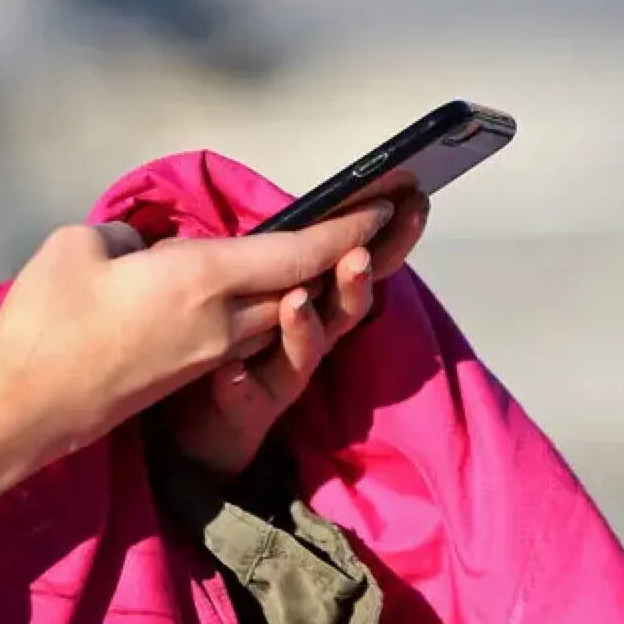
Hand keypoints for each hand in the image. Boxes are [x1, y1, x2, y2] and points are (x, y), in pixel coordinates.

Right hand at [0, 200, 400, 566]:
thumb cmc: (46, 323)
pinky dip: (266, 306)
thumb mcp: (79, 248)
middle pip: (303, 284)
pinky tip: (262, 289)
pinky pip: (245, 333)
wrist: (24, 410)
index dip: (349, 225)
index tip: (389, 201)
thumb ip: (127, 237)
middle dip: (346, 254)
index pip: (297, 251)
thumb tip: (145, 249)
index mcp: (201, 281)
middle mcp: (222, 321)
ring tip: (334, 251)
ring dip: (309, 284)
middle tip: (383, 219)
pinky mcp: (188, 375)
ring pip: (277, 312)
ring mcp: (208, 354)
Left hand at [163, 191, 429, 480]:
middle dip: (354, 281)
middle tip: (358, 255)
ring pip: (302, 351)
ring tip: (295, 303)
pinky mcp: (248, 408)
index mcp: (318, 302)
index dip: (387, 235)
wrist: (211, 424)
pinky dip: (239, 385)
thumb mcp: (267, 290)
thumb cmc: (246, 347)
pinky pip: (244, 395)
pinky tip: (231, 373)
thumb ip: (290, 256)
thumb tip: (320, 204)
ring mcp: (281, 375)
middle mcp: (309, 339)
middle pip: (343, 308)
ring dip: (302, 327)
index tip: (412, 198)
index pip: (358, 263)